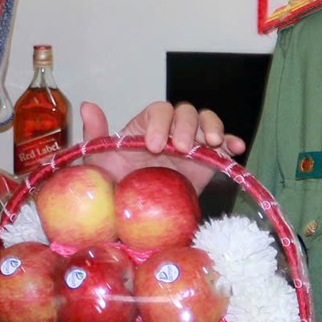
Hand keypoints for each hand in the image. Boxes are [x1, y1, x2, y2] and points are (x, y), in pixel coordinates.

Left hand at [79, 101, 244, 190]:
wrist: (132, 217)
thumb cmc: (113, 187)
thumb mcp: (99, 162)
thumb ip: (95, 134)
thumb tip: (87, 105)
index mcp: (146, 126)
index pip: (158, 111)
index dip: (159, 123)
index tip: (152, 145)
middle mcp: (170, 131)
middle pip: (185, 112)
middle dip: (186, 125)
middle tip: (181, 148)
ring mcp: (191, 145)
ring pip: (206, 122)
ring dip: (211, 127)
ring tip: (212, 143)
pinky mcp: (206, 163)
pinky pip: (222, 147)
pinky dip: (231, 143)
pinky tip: (235, 150)